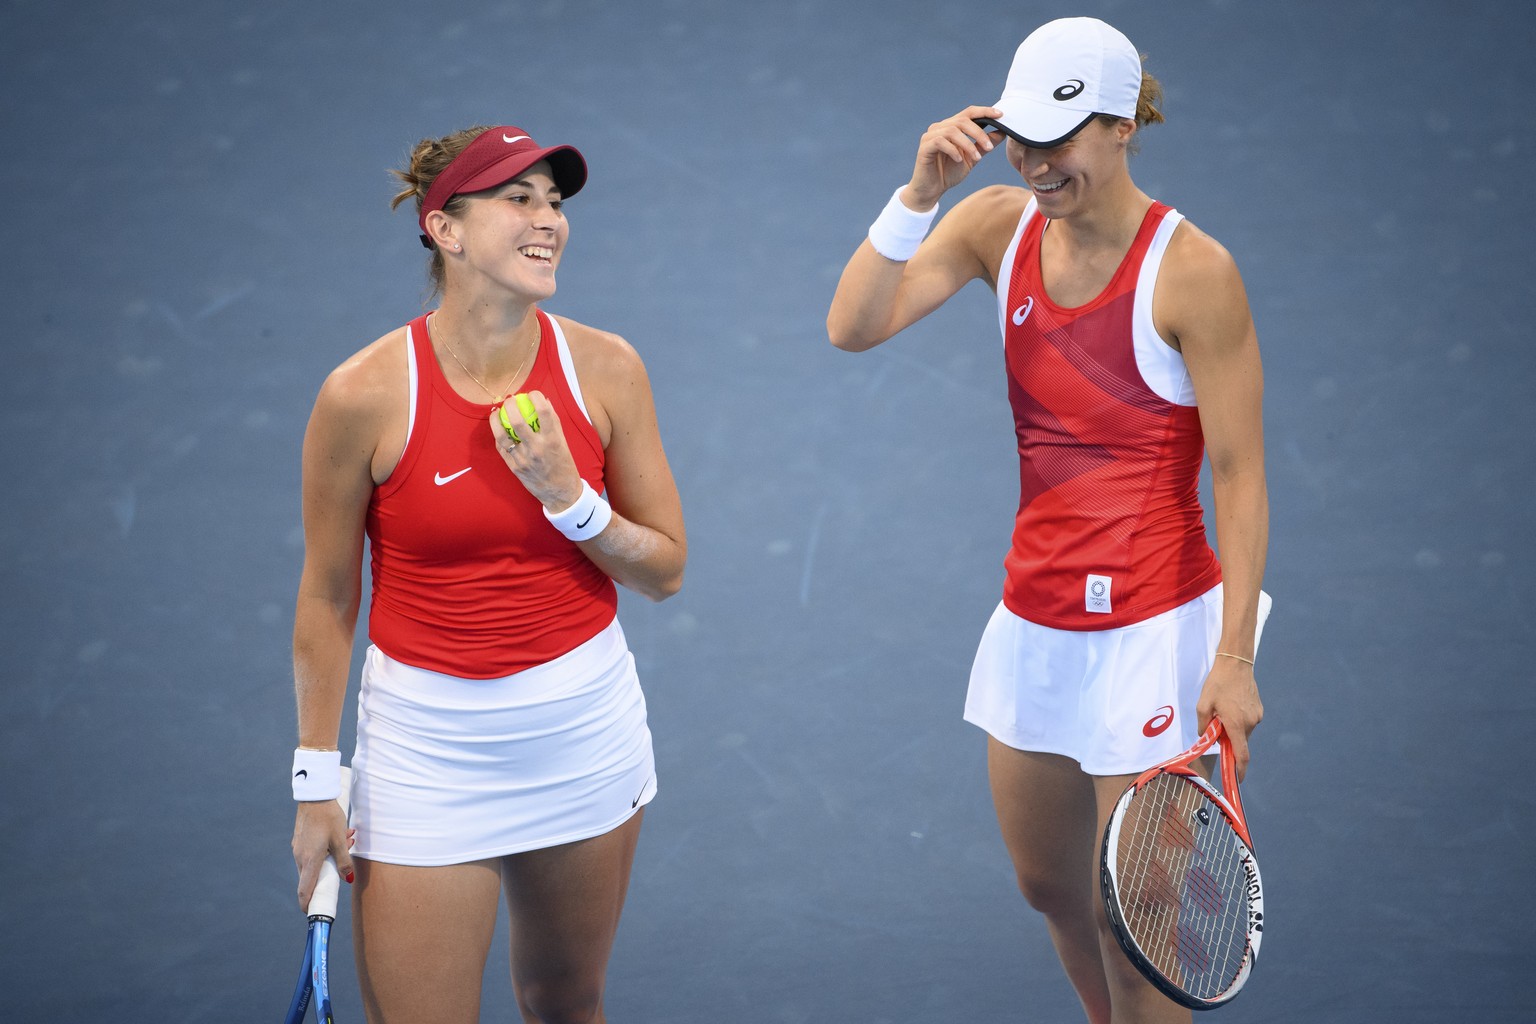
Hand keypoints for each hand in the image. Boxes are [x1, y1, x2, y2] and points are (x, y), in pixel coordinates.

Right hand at [292, 799, 353, 910]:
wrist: (314, 796)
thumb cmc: (328, 817)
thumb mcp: (340, 839)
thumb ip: (344, 861)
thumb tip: (348, 880)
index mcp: (309, 860)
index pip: (304, 890)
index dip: (307, 904)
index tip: (312, 912)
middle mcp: (300, 857)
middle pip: (310, 878)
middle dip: (326, 877)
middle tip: (342, 870)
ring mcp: (298, 848)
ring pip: (313, 863)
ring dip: (329, 860)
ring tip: (347, 841)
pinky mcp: (299, 841)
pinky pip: (311, 853)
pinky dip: (324, 851)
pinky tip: (340, 836)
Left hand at [488, 390, 583, 511]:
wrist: (560, 492)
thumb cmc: (563, 463)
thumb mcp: (563, 442)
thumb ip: (553, 422)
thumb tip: (544, 401)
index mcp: (553, 440)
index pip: (544, 411)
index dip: (536, 397)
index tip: (533, 393)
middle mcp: (538, 449)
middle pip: (518, 421)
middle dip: (510, 405)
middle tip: (510, 399)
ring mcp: (524, 459)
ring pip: (503, 435)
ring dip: (496, 420)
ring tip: (495, 412)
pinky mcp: (515, 467)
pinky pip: (502, 448)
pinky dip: (498, 436)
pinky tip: (498, 429)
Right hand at [905, 105, 1003, 209]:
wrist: (932, 190)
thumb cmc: (949, 173)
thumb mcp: (972, 158)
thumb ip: (984, 145)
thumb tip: (1003, 132)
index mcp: (951, 127)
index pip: (969, 113)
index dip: (984, 111)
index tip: (1000, 115)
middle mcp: (940, 127)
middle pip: (963, 120)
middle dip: (979, 133)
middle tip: (989, 147)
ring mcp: (930, 136)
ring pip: (952, 130)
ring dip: (967, 144)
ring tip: (976, 158)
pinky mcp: (924, 147)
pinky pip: (940, 141)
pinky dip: (953, 150)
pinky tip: (959, 160)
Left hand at [1195, 657, 1262, 781]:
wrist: (1236, 664)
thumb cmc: (1217, 684)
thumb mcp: (1203, 705)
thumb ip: (1204, 726)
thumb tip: (1207, 738)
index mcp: (1236, 725)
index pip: (1241, 754)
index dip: (1240, 770)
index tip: (1237, 780)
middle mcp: (1250, 723)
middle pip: (1239, 742)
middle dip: (1228, 741)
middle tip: (1216, 727)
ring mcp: (1257, 716)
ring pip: (1243, 732)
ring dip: (1233, 729)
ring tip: (1222, 711)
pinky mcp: (1259, 710)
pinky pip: (1247, 722)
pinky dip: (1239, 721)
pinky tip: (1230, 705)